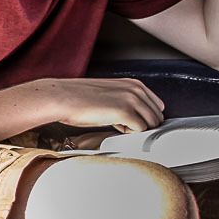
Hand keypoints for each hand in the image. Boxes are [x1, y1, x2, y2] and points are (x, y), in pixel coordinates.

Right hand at [43, 77, 164, 131]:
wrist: (61, 98)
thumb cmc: (79, 99)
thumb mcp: (108, 94)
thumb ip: (125, 101)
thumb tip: (135, 119)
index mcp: (134, 84)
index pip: (156, 106)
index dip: (144, 117)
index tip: (130, 122)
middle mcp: (136, 89)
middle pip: (156, 117)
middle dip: (142, 125)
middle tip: (122, 126)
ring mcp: (132, 100)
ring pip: (151, 124)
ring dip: (136, 130)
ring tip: (117, 126)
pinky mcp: (125, 112)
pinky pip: (140, 130)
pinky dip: (129, 134)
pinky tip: (114, 127)